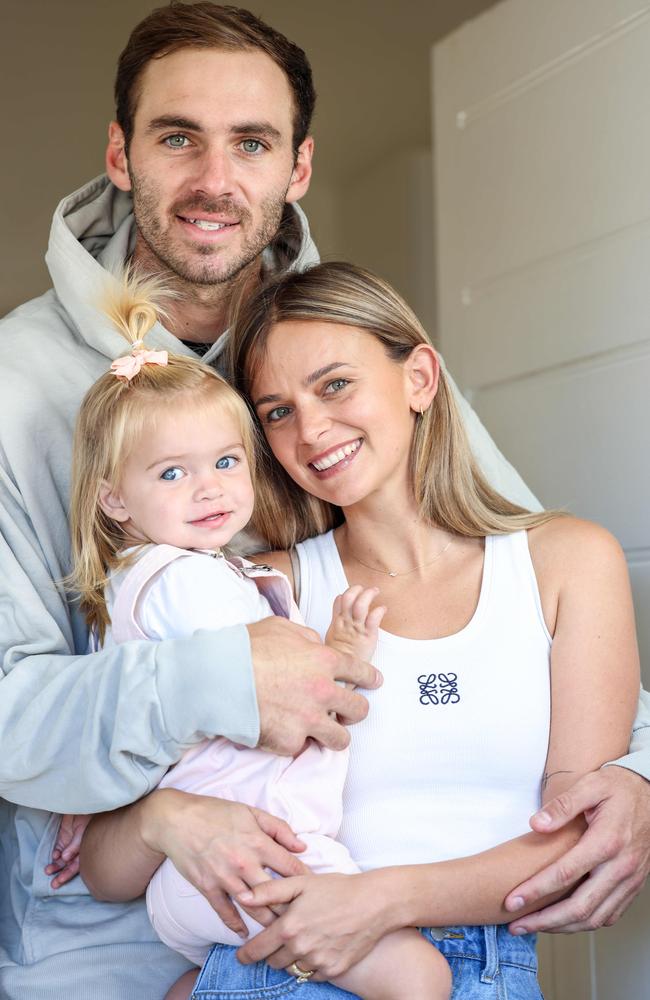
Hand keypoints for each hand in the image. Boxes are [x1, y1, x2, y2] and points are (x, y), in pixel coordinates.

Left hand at [45, 813, 91, 887]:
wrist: (83, 803)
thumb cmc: (89, 817)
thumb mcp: (84, 831)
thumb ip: (75, 845)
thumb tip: (65, 859)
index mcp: (87, 849)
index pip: (78, 866)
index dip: (68, 874)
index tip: (59, 881)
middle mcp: (78, 849)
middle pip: (69, 865)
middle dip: (61, 875)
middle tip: (53, 884)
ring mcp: (70, 844)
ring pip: (62, 859)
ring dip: (56, 865)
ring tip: (48, 871)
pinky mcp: (63, 837)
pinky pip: (58, 848)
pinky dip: (56, 853)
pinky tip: (54, 855)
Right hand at [143, 789, 309, 936]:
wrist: (177, 819)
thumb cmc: (216, 812)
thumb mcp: (251, 812)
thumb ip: (278, 828)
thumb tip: (301, 847)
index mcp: (258, 842)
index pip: (290, 867)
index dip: (306, 880)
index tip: (314, 890)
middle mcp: (244, 863)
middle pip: (275, 894)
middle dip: (290, 907)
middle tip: (302, 918)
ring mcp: (225, 877)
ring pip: (252, 907)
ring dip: (267, 921)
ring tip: (280, 932)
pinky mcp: (207, 887)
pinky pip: (224, 912)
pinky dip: (235, 924)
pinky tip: (244, 933)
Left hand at [235, 871, 392, 979]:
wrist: (373, 903)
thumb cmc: (336, 888)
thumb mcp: (301, 883)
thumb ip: (268, 892)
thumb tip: (242, 898)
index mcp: (289, 927)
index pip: (257, 949)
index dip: (246, 955)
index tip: (242, 957)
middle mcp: (301, 948)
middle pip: (273, 962)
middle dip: (271, 953)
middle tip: (279, 941)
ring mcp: (318, 961)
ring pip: (293, 969)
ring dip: (292, 959)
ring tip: (302, 941)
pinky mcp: (333, 970)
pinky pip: (312, 974)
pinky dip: (310, 965)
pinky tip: (318, 948)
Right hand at [248, 616, 381, 754]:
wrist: (219, 678)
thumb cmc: (246, 648)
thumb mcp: (282, 628)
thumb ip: (307, 639)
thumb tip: (316, 647)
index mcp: (324, 661)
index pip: (361, 671)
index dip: (370, 678)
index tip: (374, 682)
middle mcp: (323, 692)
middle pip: (359, 710)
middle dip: (356, 711)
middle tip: (348, 713)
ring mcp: (309, 720)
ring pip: (341, 739)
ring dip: (334, 735)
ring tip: (325, 733)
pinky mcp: (290, 742)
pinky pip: (302, 746)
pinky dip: (294, 741)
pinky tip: (283, 732)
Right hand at [325, 586, 385, 663]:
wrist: (343, 675)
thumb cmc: (340, 656)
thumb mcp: (332, 635)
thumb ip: (336, 619)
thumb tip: (339, 605)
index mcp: (337, 622)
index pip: (340, 600)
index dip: (348, 593)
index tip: (355, 592)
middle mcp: (347, 623)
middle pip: (349, 598)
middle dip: (357, 589)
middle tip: (365, 588)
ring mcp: (357, 629)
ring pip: (360, 605)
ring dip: (368, 595)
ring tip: (375, 591)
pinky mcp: (368, 636)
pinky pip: (373, 619)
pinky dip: (379, 610)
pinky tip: (383, 609)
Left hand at [506, 766, 649, 931]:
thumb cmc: (617, 788)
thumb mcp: (589, 785)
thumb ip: (562, 805)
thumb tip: (535, 824)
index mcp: (607, 841)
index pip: (565, 874)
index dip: (536, 890)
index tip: (512, 900)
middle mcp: (621, 867)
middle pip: (580, 907)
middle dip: (544, 921)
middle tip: (516, 926)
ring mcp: (629, 880)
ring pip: (595, 919)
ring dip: (562, 928)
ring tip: (534, 926)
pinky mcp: (633, 886)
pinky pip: (609, 915)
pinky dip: (585, 924)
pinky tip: (564, 921)